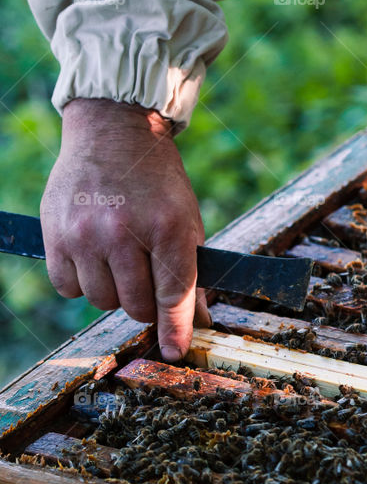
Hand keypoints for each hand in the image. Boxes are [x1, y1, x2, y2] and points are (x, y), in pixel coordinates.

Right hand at [41, 97, 209, 360]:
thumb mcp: (186, 220)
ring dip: (113, 292)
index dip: (176, 329)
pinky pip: (68, 287)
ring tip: (120, 261)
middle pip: (135, 305)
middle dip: (146, 303)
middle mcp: (122, 232)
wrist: (114, 132)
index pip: (173, 294)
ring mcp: (84, 234)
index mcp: (166, 227)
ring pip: (101, 301)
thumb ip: (190, 273)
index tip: (176, 351)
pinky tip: (93, 258)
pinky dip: (82, 282)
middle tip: (146, 279)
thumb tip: (195, 323)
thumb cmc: (157, 182)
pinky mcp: (55, 234)